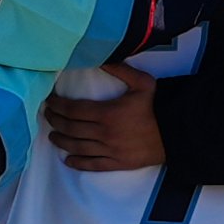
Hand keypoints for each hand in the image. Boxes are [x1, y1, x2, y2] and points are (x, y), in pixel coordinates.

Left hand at [42, 66, 165, 173]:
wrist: (177, 133)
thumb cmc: (158, 106)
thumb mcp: (143, 83)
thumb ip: (121, 70)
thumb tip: (101, 59)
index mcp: (106, 113)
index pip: (73, 109)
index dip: (58, 105)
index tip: (49, 101)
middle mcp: (103, 133)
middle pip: (71, 128)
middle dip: (55, 121)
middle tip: (47, 116)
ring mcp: (109, 150)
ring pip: (77, 146)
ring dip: (61, 141)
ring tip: (52, 136)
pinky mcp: (117, 163)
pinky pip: (92, 164)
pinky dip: (78, 163)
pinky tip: (68, 160)